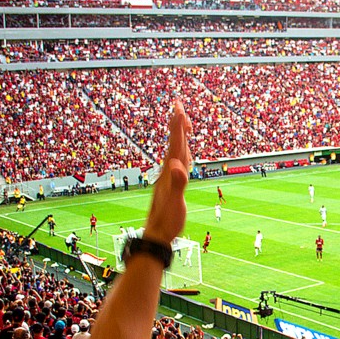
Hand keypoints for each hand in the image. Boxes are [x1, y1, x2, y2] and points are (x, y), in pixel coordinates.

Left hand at [145, 100, 191, 243]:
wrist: (156, 233)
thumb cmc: (167, 219)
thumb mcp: (174, 202)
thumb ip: (177, 183)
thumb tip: (176, 165)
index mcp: (170, 170)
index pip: (175, 142)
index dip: (178, 124)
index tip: (179, 106)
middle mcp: (168, 170)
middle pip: (174, 141)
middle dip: (177, 122)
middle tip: (178, 104)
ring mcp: (169, 176)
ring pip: (176, 150)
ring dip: (179, 135)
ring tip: (182, 123)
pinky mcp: (171, 183)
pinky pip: (178, 161)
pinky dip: (182, 151)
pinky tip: (183, 153)